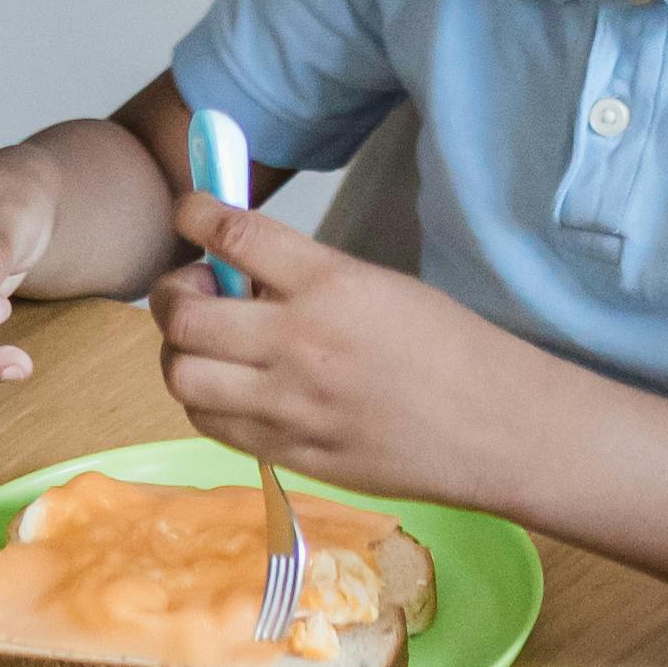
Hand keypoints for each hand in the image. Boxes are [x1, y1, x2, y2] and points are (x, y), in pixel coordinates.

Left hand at [148, 192, 469, 484]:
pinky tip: (229, 387)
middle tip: (194, 292)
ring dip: (180, 352)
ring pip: (182, 375)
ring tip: (206, 346)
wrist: (496, 428)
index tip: (189, 214)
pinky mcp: (291, 452)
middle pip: (184, 315)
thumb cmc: (449, 348)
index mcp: (330, 284)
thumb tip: (237, 267)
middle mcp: (299, 342)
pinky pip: (212, 423)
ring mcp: (290, 406)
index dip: (193, 215)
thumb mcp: (380, 284)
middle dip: (171, 295)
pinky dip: (205, 398)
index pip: (231, 234)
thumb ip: (304, 276)